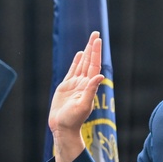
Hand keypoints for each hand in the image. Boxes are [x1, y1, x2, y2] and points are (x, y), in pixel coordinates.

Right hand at [49, 32, 102, 161]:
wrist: (62, 128)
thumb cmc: (73, 120)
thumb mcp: (83, 105)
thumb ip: (91, 90)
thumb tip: (100, 76)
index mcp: (88, 86)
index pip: (94, 65)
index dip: (96, 52)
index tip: (97, 40)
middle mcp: (83, 83)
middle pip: (89, 61)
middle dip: (92, 48)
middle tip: (96, 33)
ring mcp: (75, 85)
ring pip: (82, 64)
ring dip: (86, 53)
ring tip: (90, 41)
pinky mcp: (65, 88)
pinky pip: (72, 71)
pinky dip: (76, 62)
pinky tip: (79, 55)